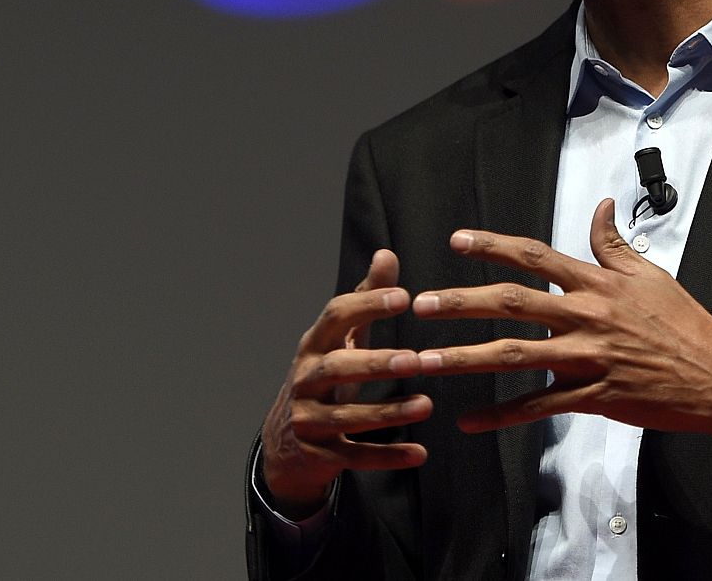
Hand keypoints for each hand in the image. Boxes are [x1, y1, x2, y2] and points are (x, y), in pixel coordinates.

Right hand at [259, 249, 430, 516]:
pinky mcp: (320, 455)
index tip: (404, 297)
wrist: (285, 443)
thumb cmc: (325, 377)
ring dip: (388, 413)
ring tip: (426, 405)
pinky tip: (419, 453)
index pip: (334, 317)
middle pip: (336, 369)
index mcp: (313, 346)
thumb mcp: (341, 339)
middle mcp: (305, 381)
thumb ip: (365, 300)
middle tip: (415, 359)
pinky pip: (354, 457)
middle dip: (375, 364)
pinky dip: (386, 456)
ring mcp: (308, 420)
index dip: (367, 305)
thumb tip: (387, 255)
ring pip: (346, 418)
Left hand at [410, 199, 711, 466]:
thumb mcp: (651, 274)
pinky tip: (468, 420)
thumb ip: (614, 243)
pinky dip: (500, 415)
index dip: (493, 247)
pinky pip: (537, 408)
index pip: (535, 257)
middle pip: (512, 303)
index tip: (457, 241)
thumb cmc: (684, 324)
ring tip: (425, 359)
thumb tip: (599, 205)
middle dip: (461, 303)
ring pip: (514, 356)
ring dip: (464, 358)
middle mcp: (585, 317)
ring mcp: (586, 359)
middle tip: (421, 304)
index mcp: (597, 283)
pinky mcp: (591, 398)